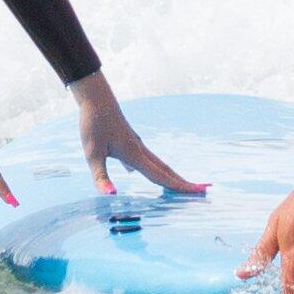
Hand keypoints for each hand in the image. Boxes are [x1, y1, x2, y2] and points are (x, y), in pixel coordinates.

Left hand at [75, 76, 203, 200]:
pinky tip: (139, 170)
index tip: (198, 191)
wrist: (95, 98)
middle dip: (182, 182)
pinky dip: (154, 168)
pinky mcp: (130, 141)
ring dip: (171, 176)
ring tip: (180, 185)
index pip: (160, 176)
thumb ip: (101, 177)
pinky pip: (147, 159)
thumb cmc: (93, 124)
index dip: (179, 187)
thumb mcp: (92, 154)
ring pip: (158, 164)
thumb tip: (111, 195)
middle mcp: (140, 150)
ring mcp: (137, 144)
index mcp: (134, 154)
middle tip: (201, 190)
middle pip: (166, 170)